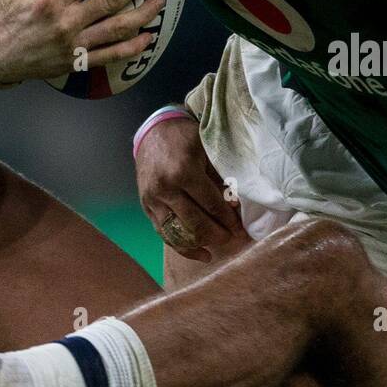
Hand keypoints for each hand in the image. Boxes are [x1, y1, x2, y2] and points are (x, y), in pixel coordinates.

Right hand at [0, 0, 163, 83]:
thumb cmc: (2, 15)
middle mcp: (66, 22)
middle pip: (111, 1)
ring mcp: (74, 44)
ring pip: (117, 29)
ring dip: (142, 15)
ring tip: (159, 2)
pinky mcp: (78, 62)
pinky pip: (111, 56)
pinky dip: (132, 48)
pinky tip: (148, 38)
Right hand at [135, 113, 250, 263]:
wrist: (152, 132)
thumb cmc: (185, 138)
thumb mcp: (207, 151)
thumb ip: (220, 179)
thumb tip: (235, 206)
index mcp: (183, 172)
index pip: (211, 205)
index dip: (228, 219)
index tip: (241, 229)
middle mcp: (165, 189)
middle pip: (195, 223)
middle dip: (217, 234)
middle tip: (233, 238)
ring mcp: (153, 200)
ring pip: (178, 233)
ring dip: (200, 244)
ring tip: (217, 248)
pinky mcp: (146, 207)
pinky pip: (164, 233)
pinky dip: (182, 246)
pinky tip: (199, 253)